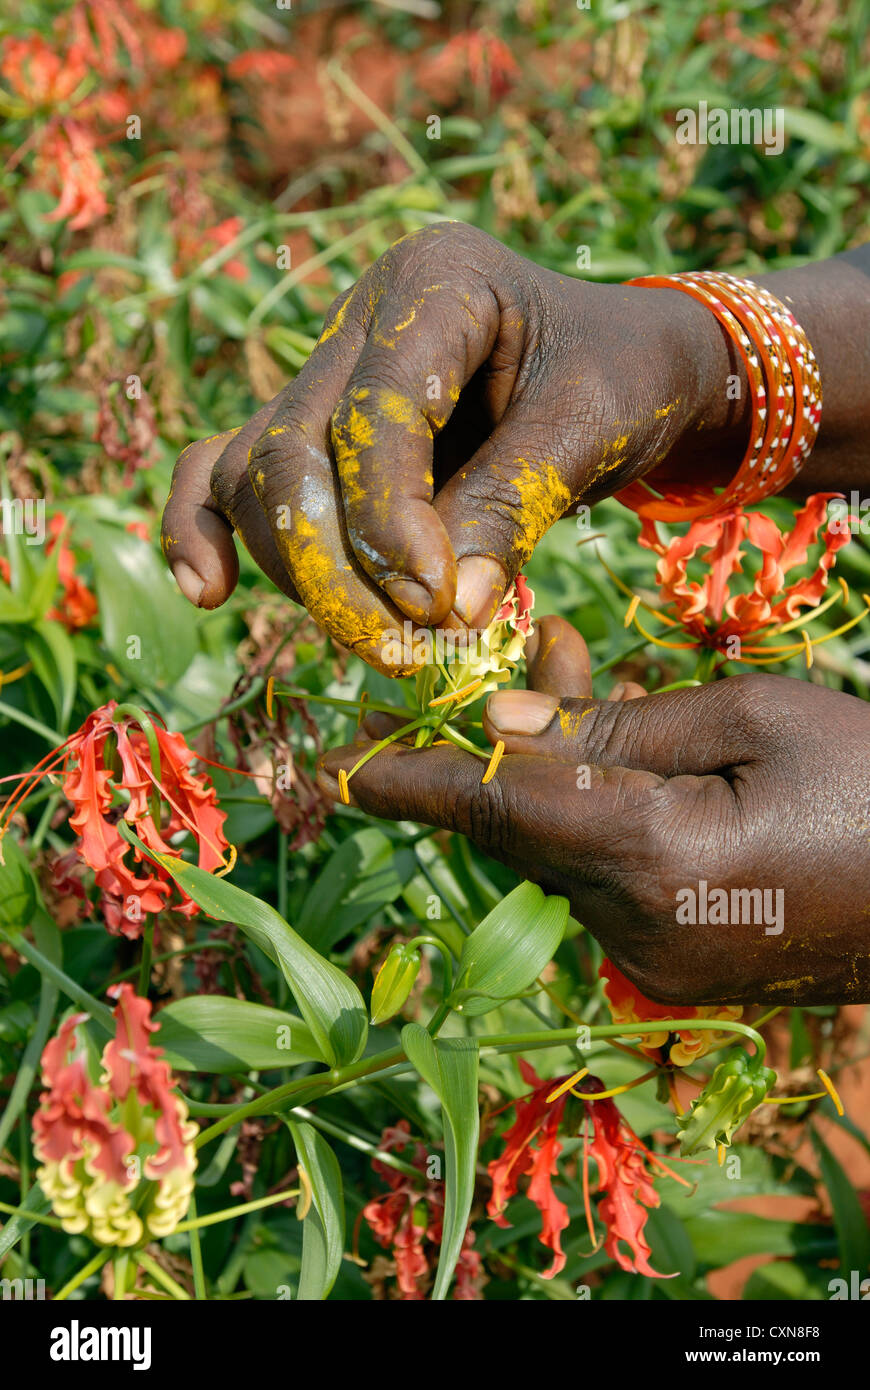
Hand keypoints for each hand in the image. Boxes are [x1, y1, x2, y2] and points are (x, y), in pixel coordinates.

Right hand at [161, 222, 736, 672]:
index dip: (391, 518)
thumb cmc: (621, 380)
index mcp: (437, 280)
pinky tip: (206, 591)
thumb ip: (513, 507)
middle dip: (333, 564)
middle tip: (397, 648)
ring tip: (377, 642)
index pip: (375, 408)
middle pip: (291, 446)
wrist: (623, 369)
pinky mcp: (309, 431)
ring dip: (299, 572)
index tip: (438, 606)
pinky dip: (210, 532)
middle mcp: (359, 318)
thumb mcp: (592, 428)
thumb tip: (443, 614)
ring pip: (255, 474)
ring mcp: (322, 373)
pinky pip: (227, 474)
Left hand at [317, 619, 869, 1005]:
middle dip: (506, 743)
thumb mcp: (750, 719)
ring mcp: (656, 962)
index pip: (498, 811)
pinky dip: (595, 818)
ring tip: (583, 681)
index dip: (414, 784)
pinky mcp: (679, 966)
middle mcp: (634, 930)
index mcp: (651, 860)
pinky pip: (601, 883)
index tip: (340, 771)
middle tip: (531, 649)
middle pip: (523, 828)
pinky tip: (631, 762)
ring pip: (559, 852)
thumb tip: (504, 723)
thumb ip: (614, 726)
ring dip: (555, 775)